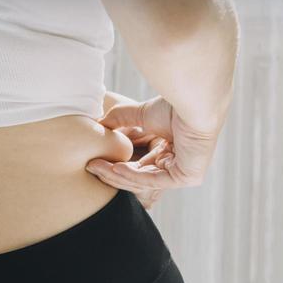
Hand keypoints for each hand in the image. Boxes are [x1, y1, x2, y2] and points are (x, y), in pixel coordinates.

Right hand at [87, 92, 222, 209]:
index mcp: (169, 153)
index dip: (114, 165)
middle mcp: (176, 165)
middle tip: (90, 166)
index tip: (93, 160)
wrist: (193, 102)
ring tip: (96, 166)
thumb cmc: (174, 106)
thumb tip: (98, 124)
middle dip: (112, 172)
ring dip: (117, 174)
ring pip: (143, 180)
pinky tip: (114, 168)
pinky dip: (132, 175)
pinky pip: (154, 180)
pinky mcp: (187, 177)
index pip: (138, 166)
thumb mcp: (141, 115)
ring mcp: (182, 173)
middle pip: (138, 176)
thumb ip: (120, 120)